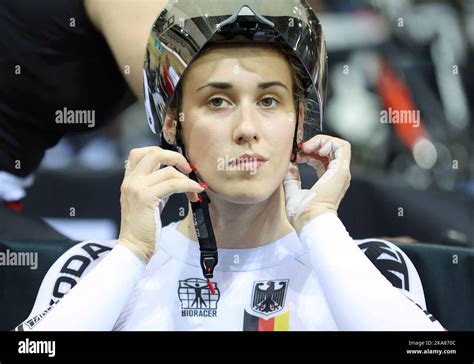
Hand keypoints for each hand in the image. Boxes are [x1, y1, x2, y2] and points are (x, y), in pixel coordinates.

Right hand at [118, 147, 204, 262]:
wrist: (133, 247)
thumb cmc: (143, 227)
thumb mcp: (146, 201)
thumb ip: (155, 186)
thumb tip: (175, 176)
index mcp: (129, 180)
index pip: (139, 153)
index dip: (160, 152)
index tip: (176, 163)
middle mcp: (131, 181)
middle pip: (154, 153)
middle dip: (176, 157)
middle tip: (189, 169)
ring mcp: (137, 188)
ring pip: (168, 171)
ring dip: (187, 179)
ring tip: (195, 189)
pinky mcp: (146, 198)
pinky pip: (173, 184)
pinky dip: (189, 186)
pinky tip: (196, 192)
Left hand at [283, 135, 350, 233]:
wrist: (310, 220)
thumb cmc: (302, 213)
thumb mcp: (292, 191)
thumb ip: (291, 178)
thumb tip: (289, 165)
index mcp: (327, 181)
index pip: (321, 160)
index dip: (308, 153)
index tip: (295, 154)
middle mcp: (336, 176)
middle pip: (329, 151)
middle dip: (314, 144)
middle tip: (299, 149)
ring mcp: (340, 173)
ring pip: (338, 145)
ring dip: (321, 141)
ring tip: (306, 148)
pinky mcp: (341, 170)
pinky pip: (342, 147)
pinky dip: (328, 142)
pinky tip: (314, 149)